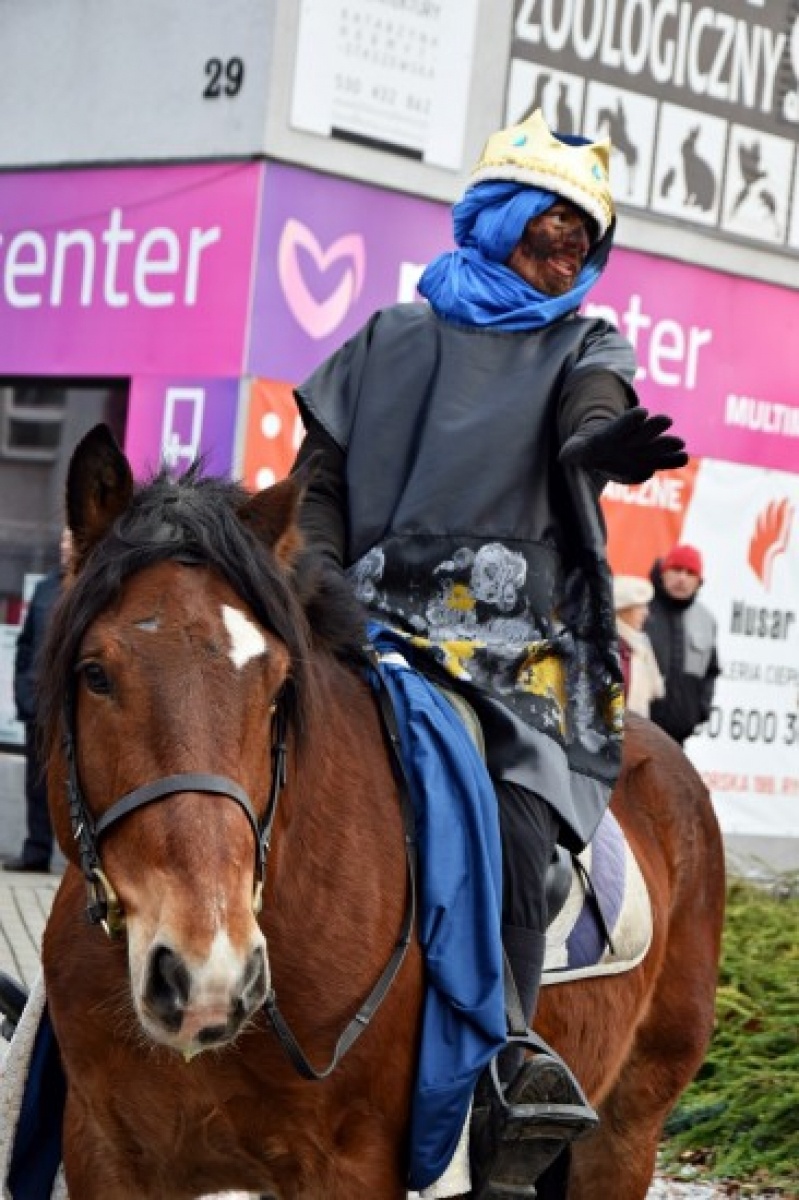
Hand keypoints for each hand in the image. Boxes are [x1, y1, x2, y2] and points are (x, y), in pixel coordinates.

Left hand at [558, 408, 687, 484]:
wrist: (598, 453)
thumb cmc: (584, 451)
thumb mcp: (573, 452)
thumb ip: (571, 454)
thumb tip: (564, 456)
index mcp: (608, 436)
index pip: (619, 426)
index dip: (629, 420)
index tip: (641, 412)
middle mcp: (627, 439)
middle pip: (640, 432)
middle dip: (651, 428)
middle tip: (666, 420)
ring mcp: (639, 450)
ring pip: (654, 445)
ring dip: (665, 443)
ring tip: (680, 444)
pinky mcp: (646, 463)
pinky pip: (660, 462)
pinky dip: (670, 460)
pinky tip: (684, 457)